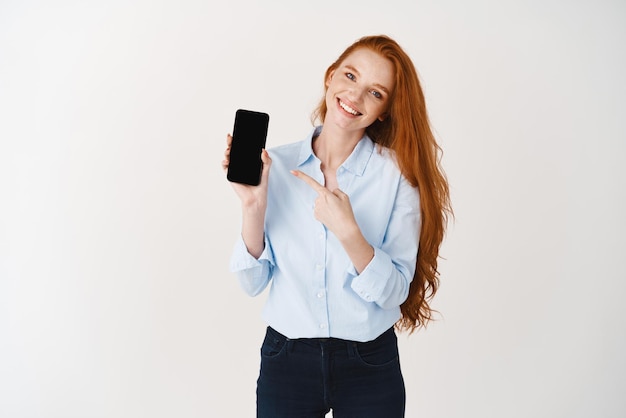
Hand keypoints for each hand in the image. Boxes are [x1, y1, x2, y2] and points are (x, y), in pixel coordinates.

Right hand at [222, 133, 269, 257]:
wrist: (256, 198)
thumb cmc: (260, 185)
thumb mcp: (266, 170)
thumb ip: (267, 160)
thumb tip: (264, 150)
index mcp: (248, 161)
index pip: (242, 149)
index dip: (239, 141)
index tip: (237, 134)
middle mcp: (240, 163)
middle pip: (233, 150)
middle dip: (230, 143)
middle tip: (230, 138)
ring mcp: (234, 169)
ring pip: (228, 157)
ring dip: (227, 152)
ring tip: (229, 151)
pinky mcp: (230, 175)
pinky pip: (225, 167)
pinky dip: (224, 163)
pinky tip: (227, 161)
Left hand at [290, 170, 358, 240]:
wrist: (345, 229)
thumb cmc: (346, 212)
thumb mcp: (344, 197)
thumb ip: (336, 191)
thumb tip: (330, 192)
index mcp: (325, 194)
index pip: (312, 182)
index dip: (301, 176)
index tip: (292, 171)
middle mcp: (318, 201)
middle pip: (321, 195)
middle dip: (328, 198)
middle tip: (337, 206)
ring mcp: (316, 209)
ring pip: (320, 202)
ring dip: (327, 205)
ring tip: (335, 212)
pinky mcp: (315, 215)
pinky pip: (319, 209)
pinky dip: (324, 211)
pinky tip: (331, 216)